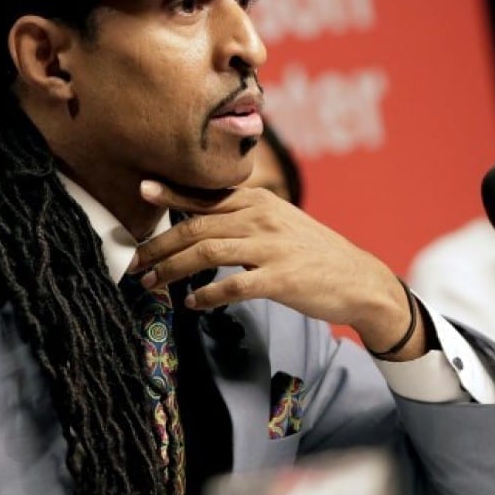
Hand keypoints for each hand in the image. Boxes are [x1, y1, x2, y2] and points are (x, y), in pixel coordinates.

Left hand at [128, 180, 422, 357]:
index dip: (171, 193)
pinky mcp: (281, 279)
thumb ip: (244, 218)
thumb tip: (202, 224)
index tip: (142, 190)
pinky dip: (207, 296)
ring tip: (152, 283)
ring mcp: (271, 248)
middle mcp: (262, 218)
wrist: (359, 280)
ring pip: (207, 253)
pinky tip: (192, 305)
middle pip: (196, 226)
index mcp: (259, 201)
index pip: (206, 195)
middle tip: (135, 262)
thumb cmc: (314, 254)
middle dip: (159, 245)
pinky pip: (233, 287)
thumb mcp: (280, 223)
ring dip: (173, 270)